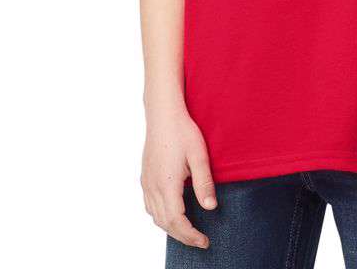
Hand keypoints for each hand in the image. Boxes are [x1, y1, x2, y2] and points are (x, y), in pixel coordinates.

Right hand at [141, 105, 217, 247]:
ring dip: (171, 228)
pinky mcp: (145, 177)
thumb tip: (210, 208)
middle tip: (200, 240)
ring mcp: (147, 182)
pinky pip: (150, 206)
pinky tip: (172, 213)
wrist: (163, 114)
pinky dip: (161, 216)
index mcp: (167, 184)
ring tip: (188, 230)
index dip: (190, 235)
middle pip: (165, 223)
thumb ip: (204, 183)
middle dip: (182, 236)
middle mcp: (153, 187)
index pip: (177, 221)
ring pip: (155, 216)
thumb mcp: (199, 155)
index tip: (204, 241)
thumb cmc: (183, 131)